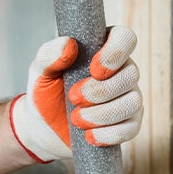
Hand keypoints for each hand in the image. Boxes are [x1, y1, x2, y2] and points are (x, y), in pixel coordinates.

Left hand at [9, 26, 142, 162]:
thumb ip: (49, 55)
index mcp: (103, 50)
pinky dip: (108, 134)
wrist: (43, 128)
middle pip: (131, 74)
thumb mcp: (40, 71)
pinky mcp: (128, 125)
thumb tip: (69, 44)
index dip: (115, 52)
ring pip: (132, 102)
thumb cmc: (46, 92)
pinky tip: (89, 135)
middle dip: (101, 90)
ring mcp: (128, 98)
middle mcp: (122, 72)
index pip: (125, 38)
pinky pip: (131, 129)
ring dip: (102, 113)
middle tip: (73, 97)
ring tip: (76, 119)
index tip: (94, 69)